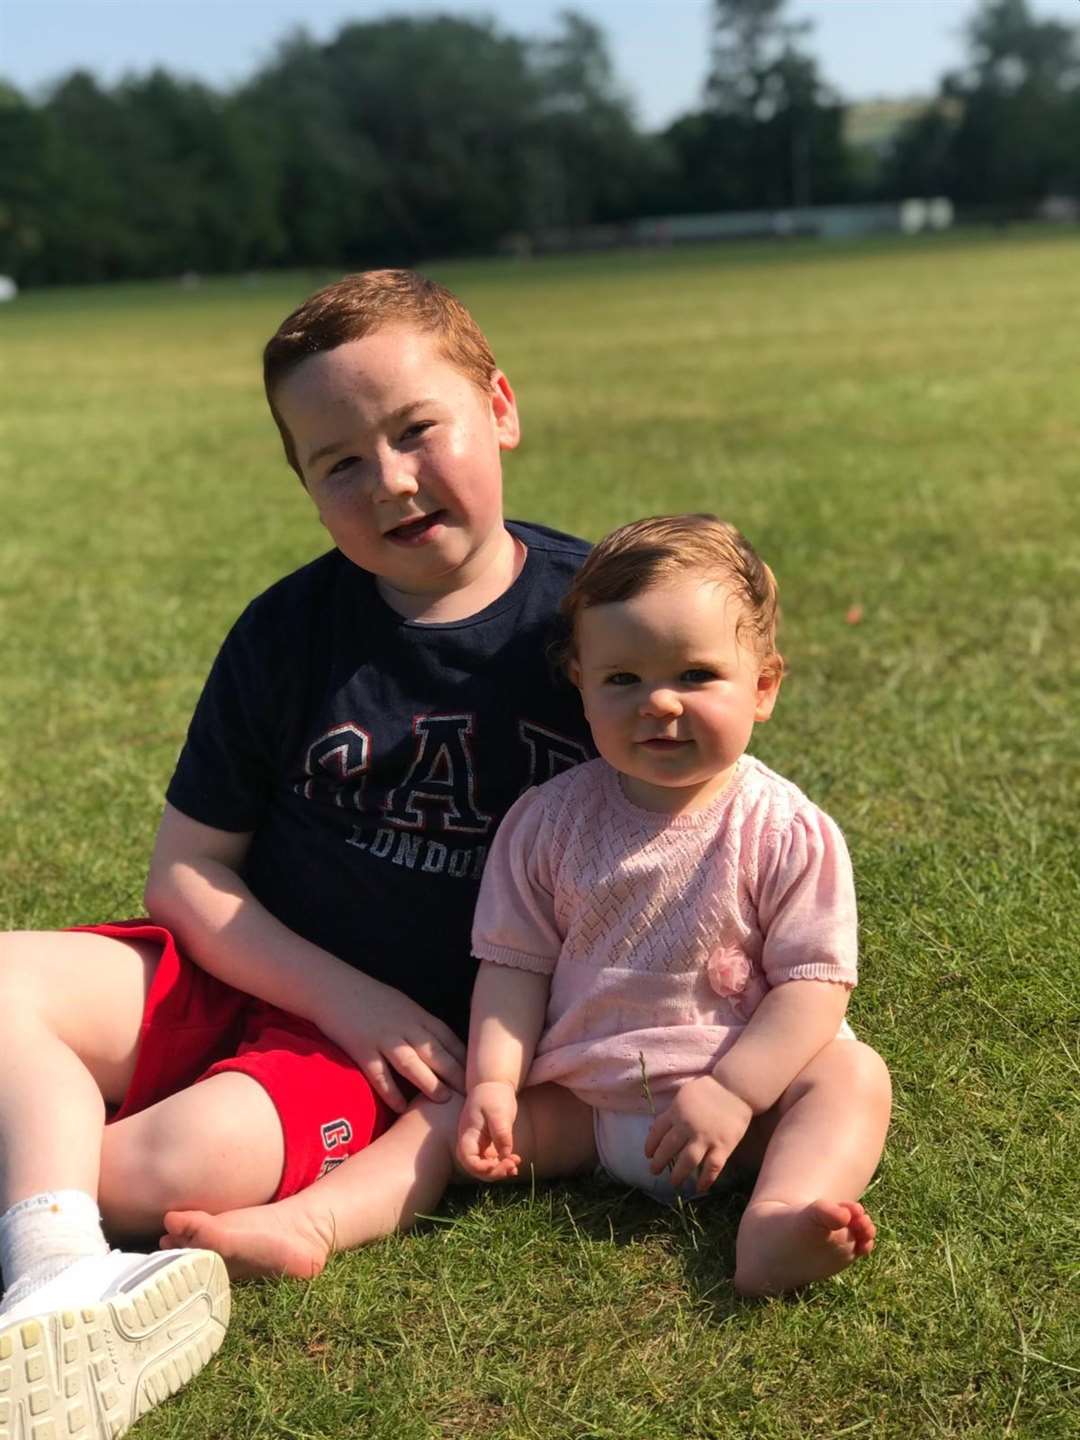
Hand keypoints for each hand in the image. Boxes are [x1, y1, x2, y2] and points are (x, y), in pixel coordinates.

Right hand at [312, 970, 466, 1113]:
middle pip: (435, 1052)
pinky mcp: (362, 1048)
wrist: (334, 987)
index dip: (466, 1059)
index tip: (482, 1077)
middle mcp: (405, 1027)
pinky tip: (401, 1107)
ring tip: (444, 1100)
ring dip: (429, 1081)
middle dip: (456, 1074)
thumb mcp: (403, 1006)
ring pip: (411, 1062)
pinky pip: (379, 1073)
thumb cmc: (371, 998)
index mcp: (418, 1016)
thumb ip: (422, 1026)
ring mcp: (383, 1037)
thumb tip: (444, 1048)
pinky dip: (391, 1091)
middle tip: (473, 1095)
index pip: (449, 1039)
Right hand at [457, 1081, 521, 1179]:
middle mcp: (471, 1142)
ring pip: (485, 1165)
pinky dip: (503, 1163)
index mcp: (468, 1134)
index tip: (495, 1165)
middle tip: (512, 1167)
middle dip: (493, 1172)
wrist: (493, 1084)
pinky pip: (493, 1159)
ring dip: (500, 1169)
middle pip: (476, 1167)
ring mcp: (479, 1143)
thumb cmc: (493, 1095)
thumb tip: (505, 1155)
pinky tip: (515, 1161)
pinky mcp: (489, 1143)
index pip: (468, 1159)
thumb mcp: (498, 1112)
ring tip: (515, 1165)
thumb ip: (501, 1134)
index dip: (480, 1168)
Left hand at [644, 1075, 753, 1191]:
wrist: (736, 1088)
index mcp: (676, 1111)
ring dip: (678, 1174)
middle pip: (668, 1149)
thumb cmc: (710, 1089)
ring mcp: (706, 1138)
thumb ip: (674, 1110)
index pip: (657, 1131)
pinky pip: (712, 1167)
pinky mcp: (723, 1146)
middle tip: (654, 1171)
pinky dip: (706, 1179)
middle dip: (659, 1162)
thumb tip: (660, 1127)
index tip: (648, 1154)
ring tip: (673, 1183)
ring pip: (687, 1162)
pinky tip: (700, 1188)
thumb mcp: (685, 1094)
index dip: (651, 1145)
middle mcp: (687, 1126)